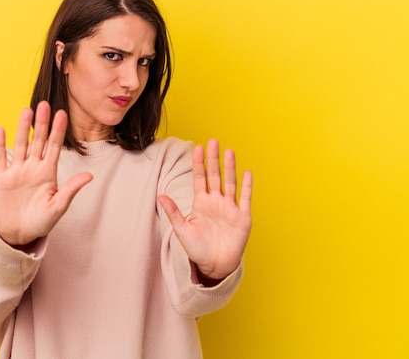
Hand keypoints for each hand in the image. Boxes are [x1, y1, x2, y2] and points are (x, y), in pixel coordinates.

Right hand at [0, 101, 92, 245]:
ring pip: (21, 144)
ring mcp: (17, 170)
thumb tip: (89, 176)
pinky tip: (1, 129)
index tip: (62, 114)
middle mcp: (33, 167)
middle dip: (41, 123)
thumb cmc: (41, 221)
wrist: (19, 233)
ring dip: (22, 128)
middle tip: (45, 105)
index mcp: (48, 172)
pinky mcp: (1, 177)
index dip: (58, 130)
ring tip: (26, 111)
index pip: (54, 147)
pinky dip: (0, 144)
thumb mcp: (58, 206)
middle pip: (38, 141)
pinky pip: (1, 157)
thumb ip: (71, 189)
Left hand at [158, 139, 252, 280]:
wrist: (215, 266)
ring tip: (229, 152)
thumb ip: (174, 213)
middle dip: (214, 159)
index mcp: (201, 203)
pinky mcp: (242, 217)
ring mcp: (230, 208)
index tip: (197, 148)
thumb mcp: (182, 230)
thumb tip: (161, 196)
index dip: (199, 164)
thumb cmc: (198, 249)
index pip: (200, 178)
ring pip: (230, 183)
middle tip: (213, 141)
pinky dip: (246, 186)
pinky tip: (247, 172)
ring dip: (230, 168)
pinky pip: (245, 199)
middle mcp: (216, 202)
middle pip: (215, 176)